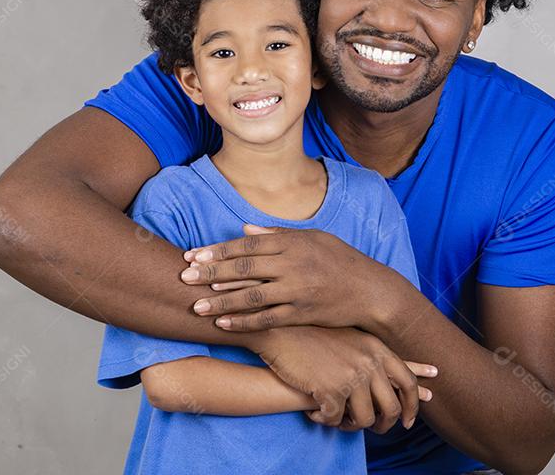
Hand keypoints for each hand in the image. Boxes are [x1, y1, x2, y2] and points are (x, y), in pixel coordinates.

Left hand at [181, 224, 406, 330]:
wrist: (370, 290)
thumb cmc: (340, 260)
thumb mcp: (312, 238)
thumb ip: (276, 234)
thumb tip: (244, 229)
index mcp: (292, 243)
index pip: (246, 246)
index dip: (217, 251)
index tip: (192, 255)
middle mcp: (292, 265)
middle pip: (244, 269)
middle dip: (211, 273)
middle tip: (184, 278)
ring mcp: (297, 291)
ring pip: (252, 297)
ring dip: (221, 302)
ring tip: (196, 306)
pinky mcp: (302, 314)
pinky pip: (268, 319)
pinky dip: (244, 322)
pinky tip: (223, 324)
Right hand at [251, 325, 435, 433]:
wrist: (281, 334)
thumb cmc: (310, 336)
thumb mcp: (348, 338)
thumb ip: (369, 356)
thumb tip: (390, 382)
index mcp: (376, 348)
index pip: (407, 380)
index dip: (413, 402)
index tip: (409, 420)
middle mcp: (368, 362)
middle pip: (391, 407)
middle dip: (384, 425)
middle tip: (377, 430)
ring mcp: (350, 376)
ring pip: (365, 419)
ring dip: (352, 425)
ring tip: (340, 421)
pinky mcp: (331, 390)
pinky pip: (336, 419)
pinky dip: (325, 420)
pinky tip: (315, 414)